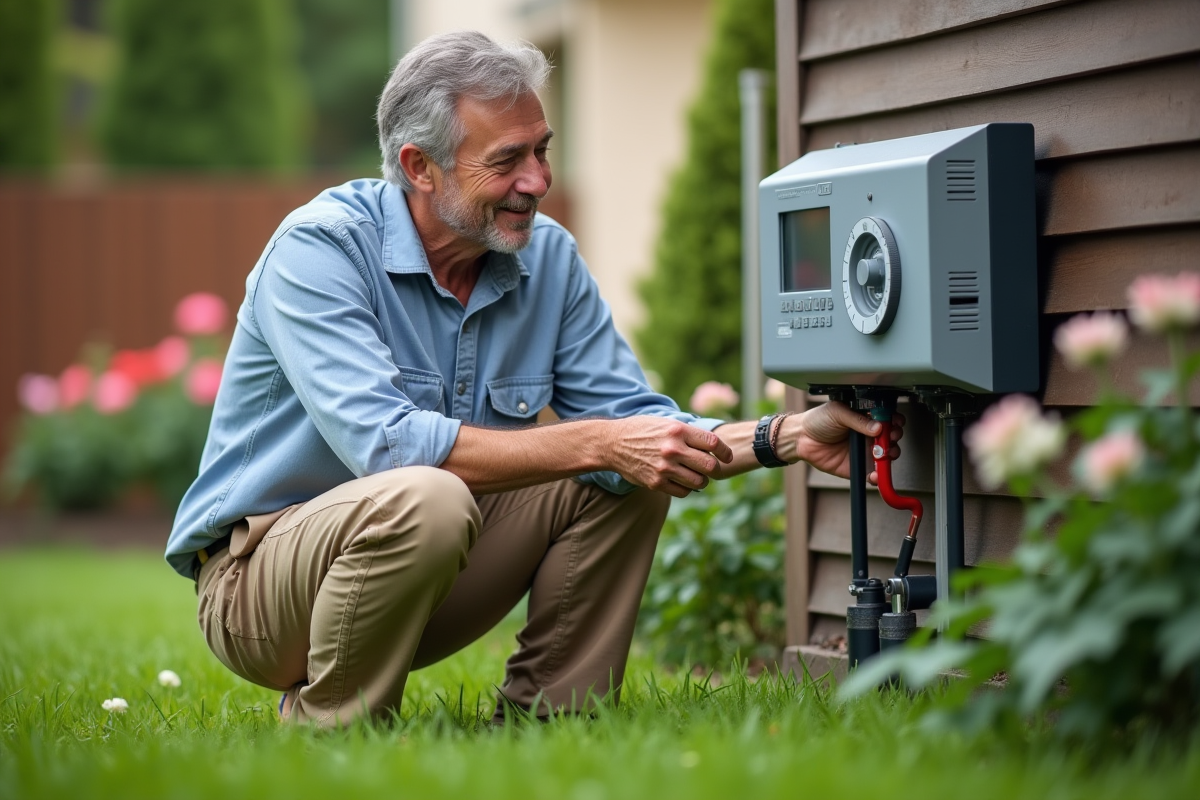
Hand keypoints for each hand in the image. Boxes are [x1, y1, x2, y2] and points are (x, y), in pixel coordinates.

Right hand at [609, 417, 733, 497]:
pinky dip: (688, 488)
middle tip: (713, 469)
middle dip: (716, 469)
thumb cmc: (643, 430)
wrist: (613, 443)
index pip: (713, 443)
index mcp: (678, 431)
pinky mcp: (656, 483)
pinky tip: (682, 480)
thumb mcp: (666, 423)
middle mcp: (672, 449)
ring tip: (696, 475)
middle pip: (710, 466)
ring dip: (702, 481)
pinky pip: (684, 492)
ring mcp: (664, 468)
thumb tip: (715, 446)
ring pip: (699, 482)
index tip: (727, 457)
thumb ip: (689, 433)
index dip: (725, 452)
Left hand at [792, 402, 903, 482]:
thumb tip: (878, 426)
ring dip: (890, 455)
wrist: (801, 438)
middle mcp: (868, 435)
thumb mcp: (838, 412)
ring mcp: (864, 451)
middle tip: (889, 436)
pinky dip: (878, 476)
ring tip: (883, 453)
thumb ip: (858, 419)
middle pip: (891, 437)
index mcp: (865, 418)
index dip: (894, 420)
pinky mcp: (857, 467)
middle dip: (895, 436)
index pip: (888, 418)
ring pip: (886, 456)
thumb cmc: (817, 421)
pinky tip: (876, 473)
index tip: (895, 422)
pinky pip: (872, 473)